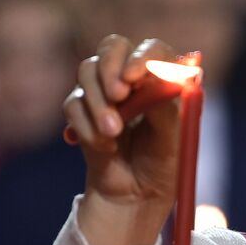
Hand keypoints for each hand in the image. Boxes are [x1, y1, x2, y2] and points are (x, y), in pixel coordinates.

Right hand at [64, 35, 185, 244]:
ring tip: (113, 135)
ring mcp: (105, 91)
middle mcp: (134, 78)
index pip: (154, 48)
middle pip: (113, 47)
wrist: (135, 197)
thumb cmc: (162, 166)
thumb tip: (157, 76)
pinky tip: (105, 149)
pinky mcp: (83, 110)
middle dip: (111, 68)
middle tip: (118, 95)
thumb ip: (165, 107)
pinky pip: (73, 104)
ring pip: (87, 71)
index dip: (143, 56)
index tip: (135, 77)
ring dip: (98, 103)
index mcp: (164, 79)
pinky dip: (86, 127)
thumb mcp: (172, 140)